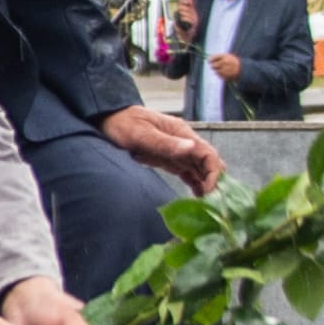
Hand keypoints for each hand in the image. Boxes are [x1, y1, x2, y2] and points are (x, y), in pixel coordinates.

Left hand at [103, 103, 223, 193]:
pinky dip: (196, 183)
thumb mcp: (141, 134)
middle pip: (208, 162)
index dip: (213, 173)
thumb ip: (165, 143)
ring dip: (206, 184)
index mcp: (181, 133)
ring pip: (201, 169)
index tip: (209, 190)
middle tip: (213, 203)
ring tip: (207, 204)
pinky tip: (198, 196)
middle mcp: (184, 141)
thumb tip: (190, 148)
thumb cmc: (123, 124)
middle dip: (214, 181)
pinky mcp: (170, 159)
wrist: (109, 119)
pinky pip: (188, 172)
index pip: (208, 154)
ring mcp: (178, 151)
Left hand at [211, 52, 242, 81]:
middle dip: (213, 66)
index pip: (213, 58)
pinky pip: (219, 75)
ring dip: (217, 71)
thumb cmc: (233, 61)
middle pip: (213, 66)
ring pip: (216, 71)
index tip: (209, 61)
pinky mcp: (226, 75)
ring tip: (222, 69)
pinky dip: (220, 74)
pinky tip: (225, 72)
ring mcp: (225, 69)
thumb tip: (208, 59)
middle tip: (214, 66)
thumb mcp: (227, 56)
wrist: (243, 68)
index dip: (210, 60)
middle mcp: (224, 62)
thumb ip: (219, 57)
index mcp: (225, 56)